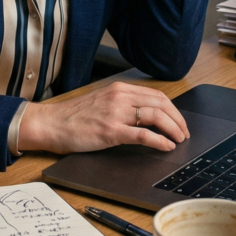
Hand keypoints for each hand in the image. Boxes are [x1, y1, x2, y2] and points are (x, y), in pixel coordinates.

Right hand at [17, 81, 188, 153]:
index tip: (179, 121)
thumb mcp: (102, 102)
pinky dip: (159, 140)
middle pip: (161, 103)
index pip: (156, 95)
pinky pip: (143, 135)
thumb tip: (146, 115)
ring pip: (156, 116)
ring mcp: (116, 113)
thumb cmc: (74, 116)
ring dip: (173, 129)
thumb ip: (123, 104)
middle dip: (178, 119)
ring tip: (179, 139)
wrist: (51, 123)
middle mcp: (120, 97)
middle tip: (184, 132)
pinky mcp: (111, 131)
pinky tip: (166, 146)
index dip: (173, 109)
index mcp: (119, 89)